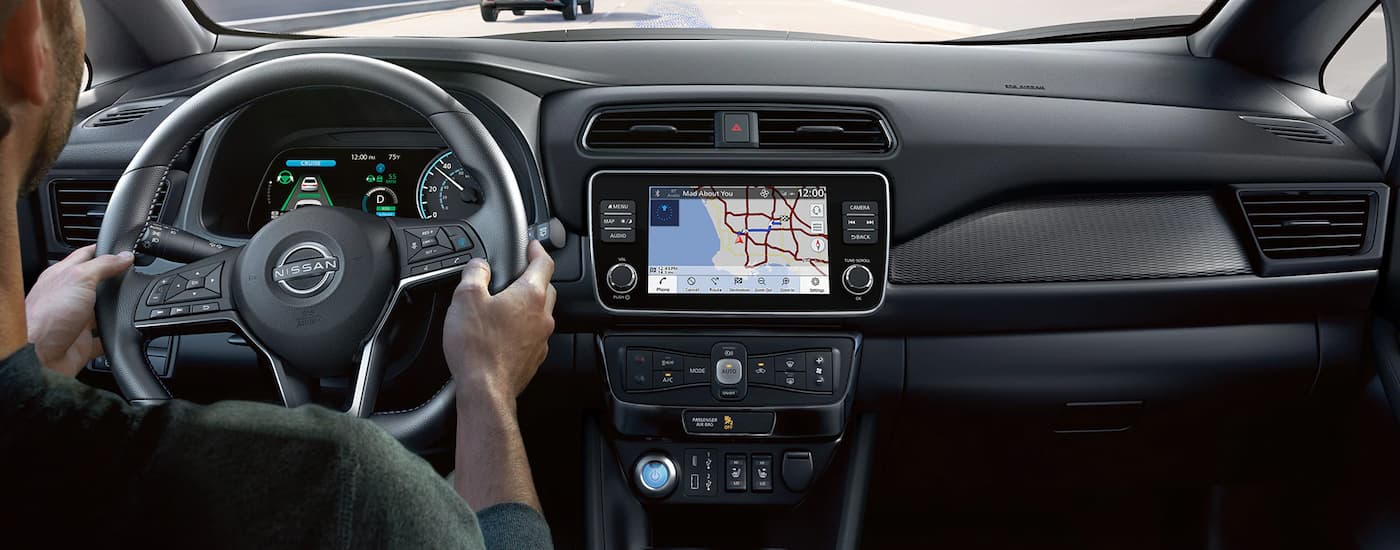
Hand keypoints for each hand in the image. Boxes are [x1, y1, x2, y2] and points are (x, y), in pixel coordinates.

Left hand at [25, 245, 134, 376]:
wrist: (38, 356)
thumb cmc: (47, 315)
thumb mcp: (79, 278)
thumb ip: (103, 265)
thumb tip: (124, 257)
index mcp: (63, 276)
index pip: (86, 256)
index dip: (105, 251)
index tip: (123, 250)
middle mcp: (69, 297)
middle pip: (96, 284)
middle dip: (114, 281)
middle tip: (133, 276)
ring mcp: (75, 320)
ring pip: (102, 311)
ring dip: (117, 309)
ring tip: (132, 303)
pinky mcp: (82, 343)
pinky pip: (104, 338)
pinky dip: (115, 336)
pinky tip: (124, 332)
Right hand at [443, 241, 555, 403]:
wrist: (485, 390)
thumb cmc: (478, 348)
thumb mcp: (466, 298)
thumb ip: (475, 273)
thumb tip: (479, 265)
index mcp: (530, 295)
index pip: (544, 263)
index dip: (537, 250)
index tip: (532, 246)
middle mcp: (542, 316)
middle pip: (545, 288)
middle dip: (533, 278)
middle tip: (516, 275)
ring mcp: (541, 339)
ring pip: (540, 314)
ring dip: (526, 306)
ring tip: (504, 305)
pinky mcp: (534, 358)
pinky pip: (532, 336)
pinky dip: (522, 329)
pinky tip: (503, 333)